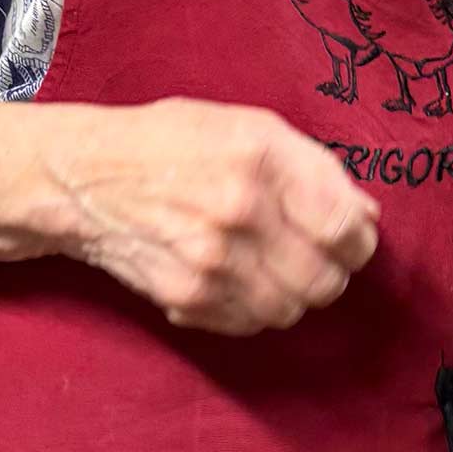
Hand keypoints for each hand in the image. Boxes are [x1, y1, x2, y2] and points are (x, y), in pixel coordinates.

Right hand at [52, 98, 379, 336]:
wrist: (86, 178)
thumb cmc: (172, 141)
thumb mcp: (248, 126)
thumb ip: (314, 167)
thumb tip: (366, 215)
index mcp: (261, 157)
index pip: (343, 226)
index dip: (358, 240)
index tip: (352, 237)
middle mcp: (239, 211)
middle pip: (324, 279)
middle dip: (330, 272)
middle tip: (316, 255)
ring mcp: (211, 262)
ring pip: (290, 309)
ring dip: (293, 294)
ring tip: (273, 265)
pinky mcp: (186, 299)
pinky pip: (250, 325)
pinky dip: (256, 309)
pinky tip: (240, 278)